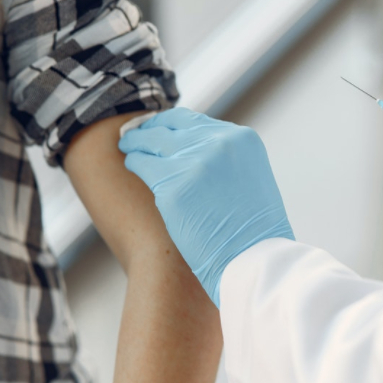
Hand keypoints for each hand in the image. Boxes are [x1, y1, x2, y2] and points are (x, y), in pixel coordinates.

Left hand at [119, 108, 293, 307]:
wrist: (254, 261)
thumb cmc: (253, 232)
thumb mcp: (250, 179)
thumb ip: (226, 159)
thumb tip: (193, 151)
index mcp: (242, 139)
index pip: (194, 121)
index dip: (171, 124)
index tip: (159, 130)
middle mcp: (219, 143)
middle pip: (170, 127)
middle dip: (151, 130)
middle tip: (135, 135)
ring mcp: (194, 163)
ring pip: (152, 141)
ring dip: (137, 143)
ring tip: (128, 147)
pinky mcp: (172, 186)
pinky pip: (141, 164)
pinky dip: (134, 162)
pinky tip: (131, 164)